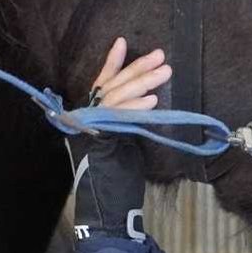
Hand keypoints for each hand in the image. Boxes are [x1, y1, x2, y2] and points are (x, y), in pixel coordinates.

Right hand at [70, 39, 169, 240]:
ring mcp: (90, 130)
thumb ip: (126, 122)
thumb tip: (145, 103)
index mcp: (91, 119)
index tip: (123, 42)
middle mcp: (86, 121)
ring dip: (143, 82)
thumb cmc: (117, 180)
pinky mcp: (99, 141)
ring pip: (117, 97)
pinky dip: (134, 108)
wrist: (106, 210)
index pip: (102, 84)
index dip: (113, 64)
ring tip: (165, 72)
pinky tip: (152, 100)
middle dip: (138, 69)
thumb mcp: (124, 144)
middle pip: (113, 86)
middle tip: (161, 56)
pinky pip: (118, 118)